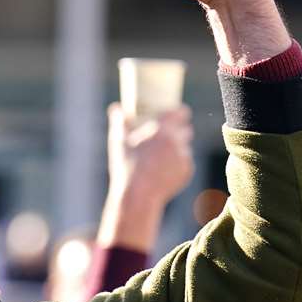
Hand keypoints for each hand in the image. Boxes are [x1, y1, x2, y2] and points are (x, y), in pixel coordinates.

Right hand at [97, 103, 194, 251]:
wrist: (138, 195)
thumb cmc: (126, 166)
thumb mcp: (118, 141)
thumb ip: (118, 121)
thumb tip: (115, 107)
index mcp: (162, 129)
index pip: (181, 112)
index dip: (179, 112)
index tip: (176, 113)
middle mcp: (177, 140)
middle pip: (186, 130)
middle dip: (179, 131)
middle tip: (167, 137)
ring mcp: (184, 156)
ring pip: (184, 147)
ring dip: (177, 149)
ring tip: (162, 157)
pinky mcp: (187, 171)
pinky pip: (185, 163)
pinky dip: (177, 165)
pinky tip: (164, 171)